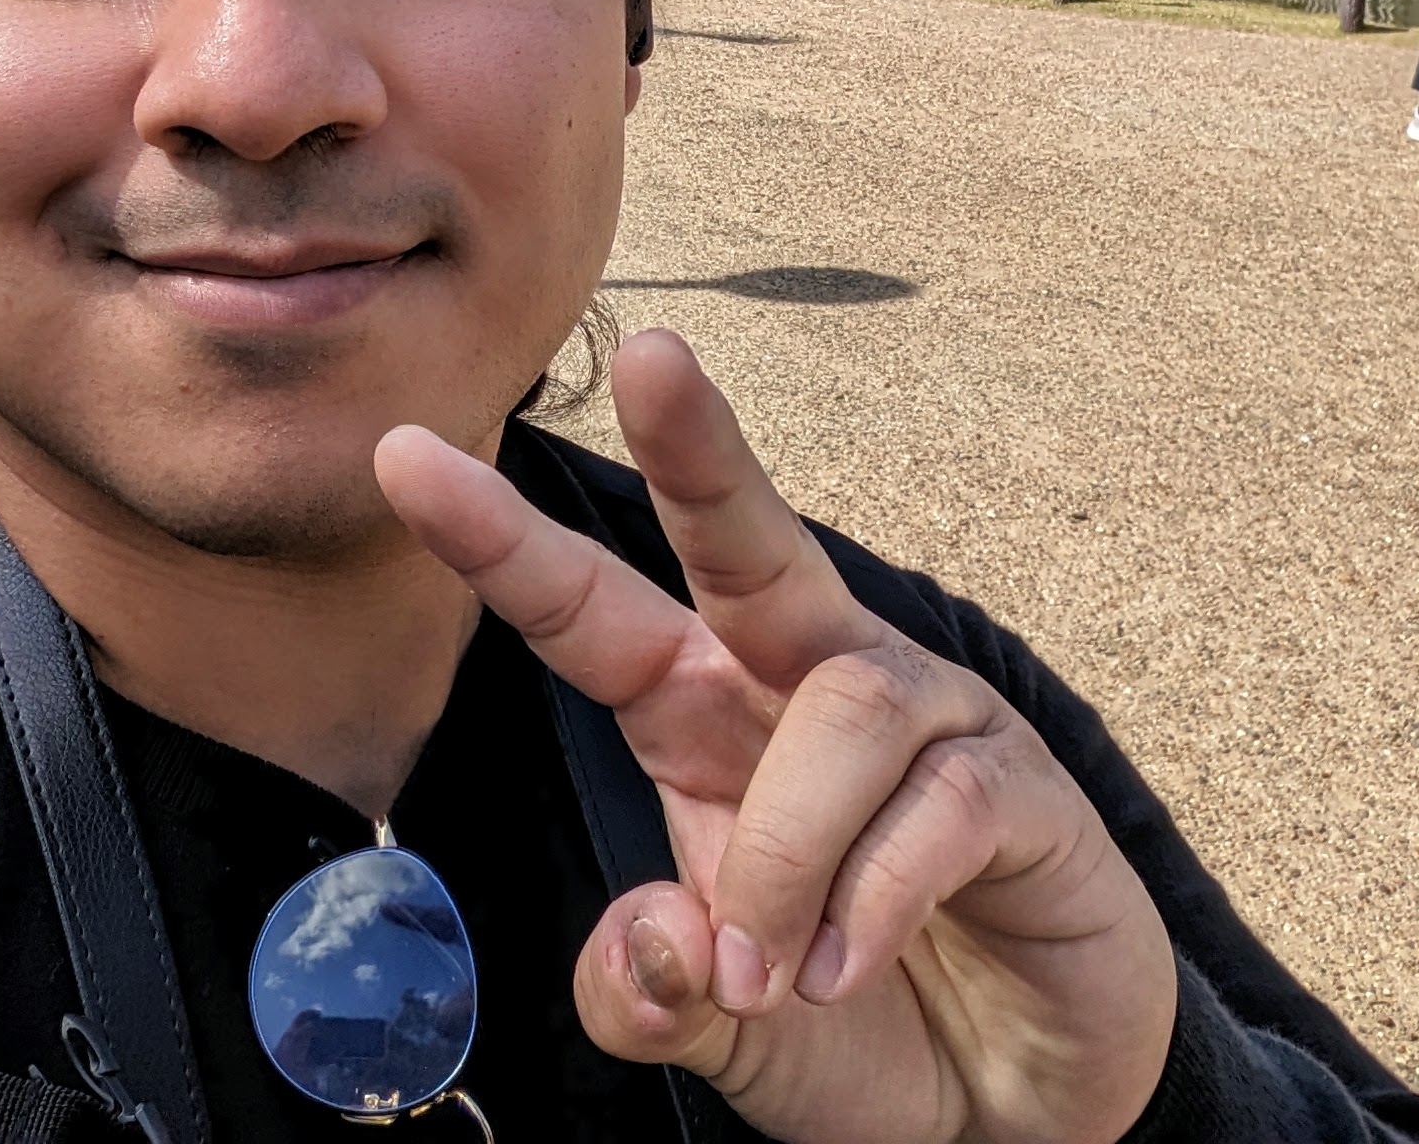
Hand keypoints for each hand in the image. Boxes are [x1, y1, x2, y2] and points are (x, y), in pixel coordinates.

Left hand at [376, 334, 1174, 1143]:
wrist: (1011, 1118)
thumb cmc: (851, 1035)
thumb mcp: (715, 1039)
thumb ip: (651, 997)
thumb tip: (659, 939)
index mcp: (702, 719)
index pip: (589, 612)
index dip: (499, 538)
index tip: (400, 456)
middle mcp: (806, 686)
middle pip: (747, 538)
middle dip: (698, 443)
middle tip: (651, 352)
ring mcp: (925, 724)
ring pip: (839, 713)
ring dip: (783, 859)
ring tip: (771, 976)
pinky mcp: (1018, 785)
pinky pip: (938, 802)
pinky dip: (871, 900)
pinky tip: (844, 968)